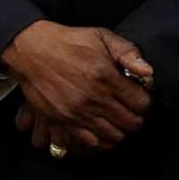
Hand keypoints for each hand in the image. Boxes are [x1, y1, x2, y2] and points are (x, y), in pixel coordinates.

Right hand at [1, 22, 153, 153]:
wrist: (30, 50)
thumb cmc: (68, 42)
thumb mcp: (101, 36)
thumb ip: (128, 52)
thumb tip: (148, 72)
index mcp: (106, 76)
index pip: (142, 104)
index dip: (144, 102)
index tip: (137, 97)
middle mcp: (93, 98)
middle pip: (131, 123)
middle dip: (135, 118)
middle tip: (129, 111)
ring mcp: (77, 112)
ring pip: (114, 136)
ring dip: (119, 130)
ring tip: (116, 120)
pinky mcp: (62, 121)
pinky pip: (91, 143)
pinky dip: (100, 140)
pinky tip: (100, 129)